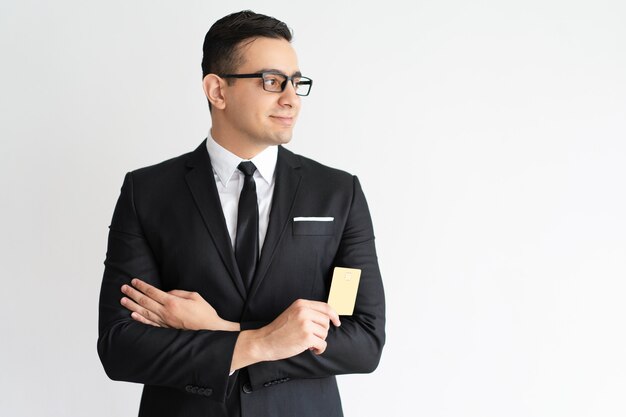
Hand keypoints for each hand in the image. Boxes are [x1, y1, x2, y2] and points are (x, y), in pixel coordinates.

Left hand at [120, 278, 238, 330]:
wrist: (210, 331)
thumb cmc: (205, 313)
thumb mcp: (195, 297)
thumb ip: (179, 293)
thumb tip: (167, 293)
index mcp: (173, 302)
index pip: (153, 292)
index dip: (142, 286)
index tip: (134, 281)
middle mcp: (166, 312)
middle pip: (146, 301)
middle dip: (133, 293)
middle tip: (123, 288)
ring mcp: (165, 322)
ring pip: (145, 312)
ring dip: (133, 305)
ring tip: (123, 300)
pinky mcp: (166, 329)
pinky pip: (150, 324)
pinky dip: (140, 319)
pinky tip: (133, 315)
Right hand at [232, 299, 340, 370]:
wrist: (265, 341)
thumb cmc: (279, 330)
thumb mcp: (293, 314)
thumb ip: (308, 312)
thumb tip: (329, 318)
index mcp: (301, 304)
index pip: (325, 307)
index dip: (334, 315)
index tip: (337, 322)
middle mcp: (304, 311)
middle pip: (326, 321)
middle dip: (322, 331)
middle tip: (311, 337)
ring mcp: (305, 324)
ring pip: (325, 333)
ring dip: (319, 340)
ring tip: (308, 342)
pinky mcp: (306, 337)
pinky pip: (322, 344)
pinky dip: (319, 349)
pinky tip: (311, 349)